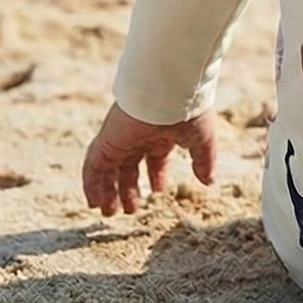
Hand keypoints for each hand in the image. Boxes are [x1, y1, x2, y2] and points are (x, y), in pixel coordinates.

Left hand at [81, 102, 217, 215]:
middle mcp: (139, 136)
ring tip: (110, 212)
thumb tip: (210, 182)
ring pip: (109, 169)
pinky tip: (95, 202)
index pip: (154, 158)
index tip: (157, 191)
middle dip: (129, 188)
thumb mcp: (201, 140)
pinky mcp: (106, 140)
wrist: (170, 90)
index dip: (155, 175)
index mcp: (161, 134)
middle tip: (131, 210)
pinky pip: (93, 166)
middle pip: (129, 166)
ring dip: (109, 191)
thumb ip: (204, 161)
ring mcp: (121, 138)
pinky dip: (92, 185)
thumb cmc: (189, 111)